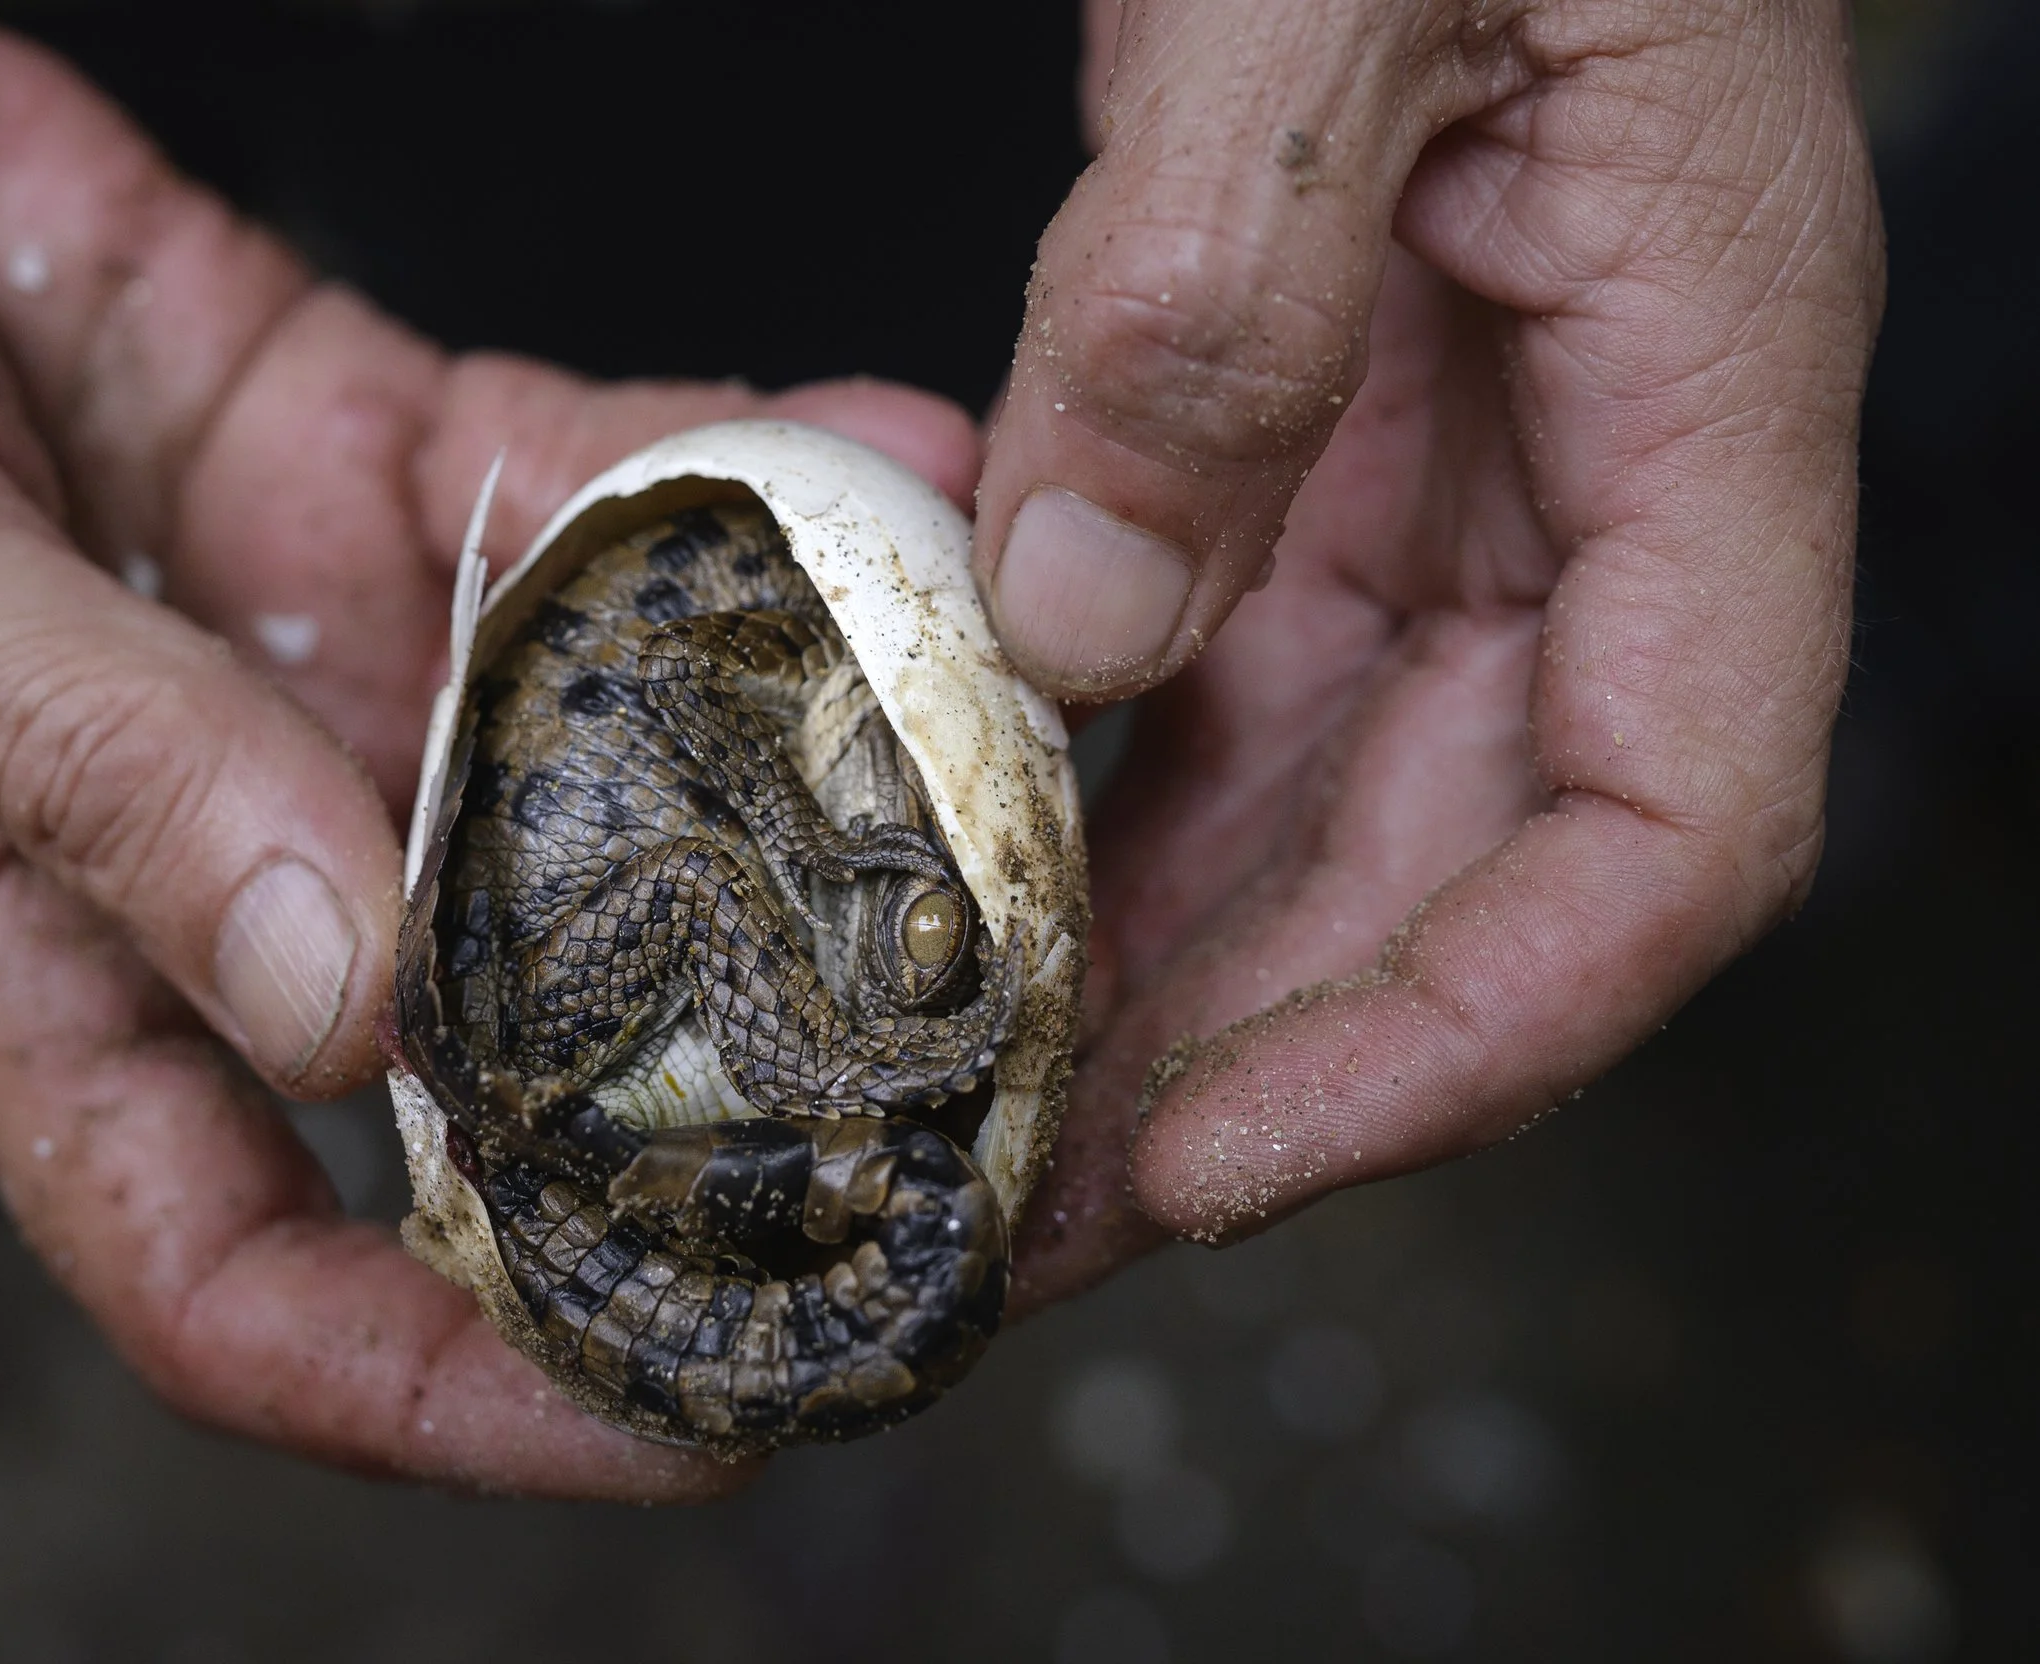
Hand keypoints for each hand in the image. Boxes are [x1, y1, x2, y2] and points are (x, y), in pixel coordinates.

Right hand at [0, 0, 974, 1493]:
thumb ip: (89, 766)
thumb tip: (340, 999)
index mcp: (41, 944)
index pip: (245, 1270)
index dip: (451, 1386)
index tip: (685, 1419)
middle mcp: (223, 841)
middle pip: (497, 1062)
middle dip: (720, 1113)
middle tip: (959, 1117)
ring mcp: (325, 663)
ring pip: (601, 772)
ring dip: (796, 768)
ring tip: (990, 757)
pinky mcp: (383, 477)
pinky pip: (599, 505)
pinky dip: (741, 482)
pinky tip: (884, 462)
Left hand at [980, 0, 1881, 1301]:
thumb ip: (1218, 283)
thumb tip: (1094, 622)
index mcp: (1702, 392)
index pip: (1663, 836)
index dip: (1464, 1039)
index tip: (1225, 1154)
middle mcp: (1592, 484)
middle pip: (1463, 884)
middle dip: (1256, 1075)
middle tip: (1012, 1213)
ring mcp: (1449, 479)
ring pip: (1331, 821)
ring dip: (1161, 990)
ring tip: (963, 1125)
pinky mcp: (1306, 447)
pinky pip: (1226, 697)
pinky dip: (1102, 816)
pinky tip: (960, 899)